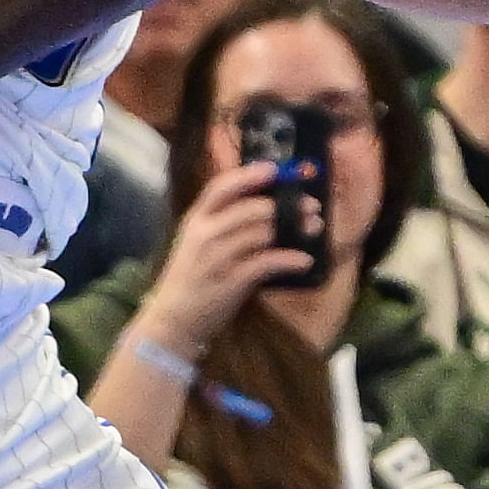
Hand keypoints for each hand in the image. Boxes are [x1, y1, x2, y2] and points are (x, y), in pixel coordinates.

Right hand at [130, 161, 320, 350]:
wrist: (173, 320)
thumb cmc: (193, 277)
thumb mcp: (198, 242)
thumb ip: (224, 222)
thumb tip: (266, 202)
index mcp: (196, 219)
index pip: (221, 187)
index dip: (249, 175)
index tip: (275, 169)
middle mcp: (205, 234)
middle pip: (252, 208)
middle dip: (287, 204)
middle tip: (310, 206)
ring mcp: (218, 257)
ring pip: (263, 232)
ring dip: (296, 229)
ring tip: (314, 229)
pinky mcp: (231, 281)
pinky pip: (268, 262)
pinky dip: (291, 260)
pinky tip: (305, 260)